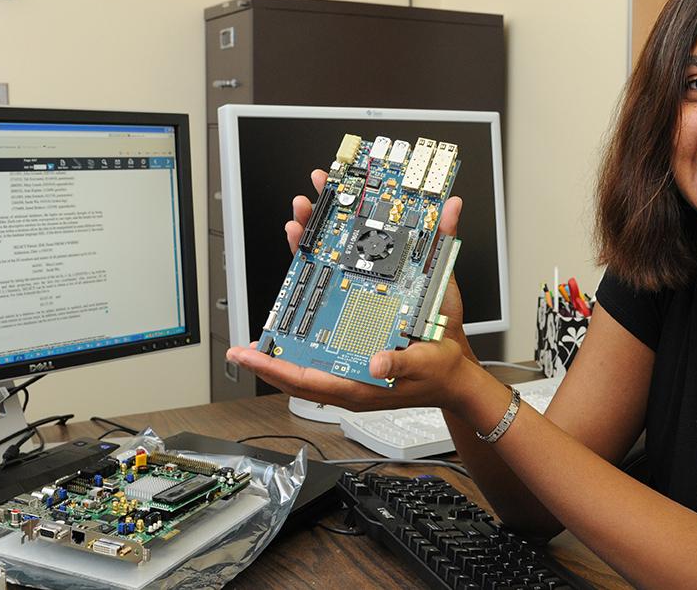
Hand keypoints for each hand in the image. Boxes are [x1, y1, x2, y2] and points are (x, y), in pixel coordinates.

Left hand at [227, 168, 475, 411]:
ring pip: (318, 299)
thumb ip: (399, 365)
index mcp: (353, 380)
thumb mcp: (422, 368)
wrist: (458, 367)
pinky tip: (326, 235)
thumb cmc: (438, 372)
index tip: (243, 353)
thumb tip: (377, 363)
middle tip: (289, 235)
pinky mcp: (366, 315)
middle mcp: (345, 355)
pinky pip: (338, 290)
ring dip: (308, 257)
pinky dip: (331, 260)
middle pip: (303, 322)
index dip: (270, 364)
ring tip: (303, 222)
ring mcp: (353, 333)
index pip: (301, 373)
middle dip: (293, 271)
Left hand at [228, 335, 477, 412]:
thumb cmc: (440, 373)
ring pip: (305, 354)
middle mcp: (346, 378)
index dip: (270, 368)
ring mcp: (348, 368)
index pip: (302, 380)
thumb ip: (399, 364)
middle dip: (267, 353)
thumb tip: (375, 361)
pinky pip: (320, 346)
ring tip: (261, 325)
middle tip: (241, 343)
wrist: (456, 375)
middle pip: (295, 368)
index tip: (243, 355)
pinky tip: (296, 311)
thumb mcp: (424, 364)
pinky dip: (304, 327)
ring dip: (284, 333)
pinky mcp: (355, 355)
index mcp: (357, 386)